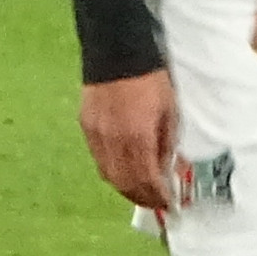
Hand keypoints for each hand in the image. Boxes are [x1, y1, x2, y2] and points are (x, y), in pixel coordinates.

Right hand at [76, 71, 176, 209]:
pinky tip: (123, 171)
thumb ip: (167, 143)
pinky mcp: (86, 127)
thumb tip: (168, 169)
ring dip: (126, 189)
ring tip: (140, 192)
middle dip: (142, 198)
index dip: (158, 196)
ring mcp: (96, 135)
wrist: (117, 52)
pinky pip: (99, 159)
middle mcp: (114, 141)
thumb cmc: (151, 80)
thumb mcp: (170, 110)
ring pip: (109, 175)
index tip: (169, 204)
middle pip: (125, 184)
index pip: (147, 180)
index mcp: (138, 137)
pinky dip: (112, 171)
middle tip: (156, 204)